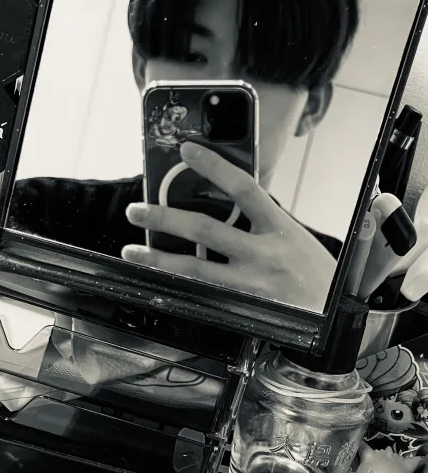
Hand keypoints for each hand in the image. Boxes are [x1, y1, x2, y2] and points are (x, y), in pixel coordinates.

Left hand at [121, 141, 335, 311]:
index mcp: (281, 228)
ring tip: (133, 251)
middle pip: (206, 228)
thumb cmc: (315, 276)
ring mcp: (253, 286)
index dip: (213, 165)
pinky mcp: (245, 311)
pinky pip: (204, 298)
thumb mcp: (296, 238)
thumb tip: (225, 196)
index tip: (186, 150)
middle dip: (165, 217)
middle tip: (136, 210)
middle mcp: (265, 254)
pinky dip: (178, 289)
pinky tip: (156, 284)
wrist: (337, 322)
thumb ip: (263, 220)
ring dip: (159, 259)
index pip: (243, 187)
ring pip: (196, 269)